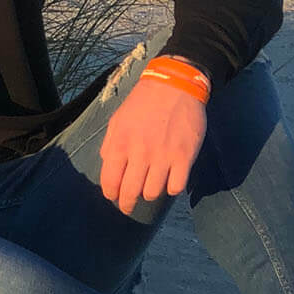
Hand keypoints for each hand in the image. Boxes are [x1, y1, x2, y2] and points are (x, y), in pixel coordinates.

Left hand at [98, 76, 206, 214]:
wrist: (175, 86)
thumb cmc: (142, 103)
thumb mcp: (117, 120)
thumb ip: (110, 144)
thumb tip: (107, 165)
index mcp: (119, 144)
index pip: (110, 181)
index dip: (111, 194)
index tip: (114, 198)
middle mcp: (140, 153)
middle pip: (130, 192)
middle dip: (127, 203)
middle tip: (128, 206)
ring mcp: (163, 156)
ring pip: (153, 193)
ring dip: (150, 194)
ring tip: (150, 189)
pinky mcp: (185, 156)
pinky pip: (176, 186)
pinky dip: (172, 189)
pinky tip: (169, 181)